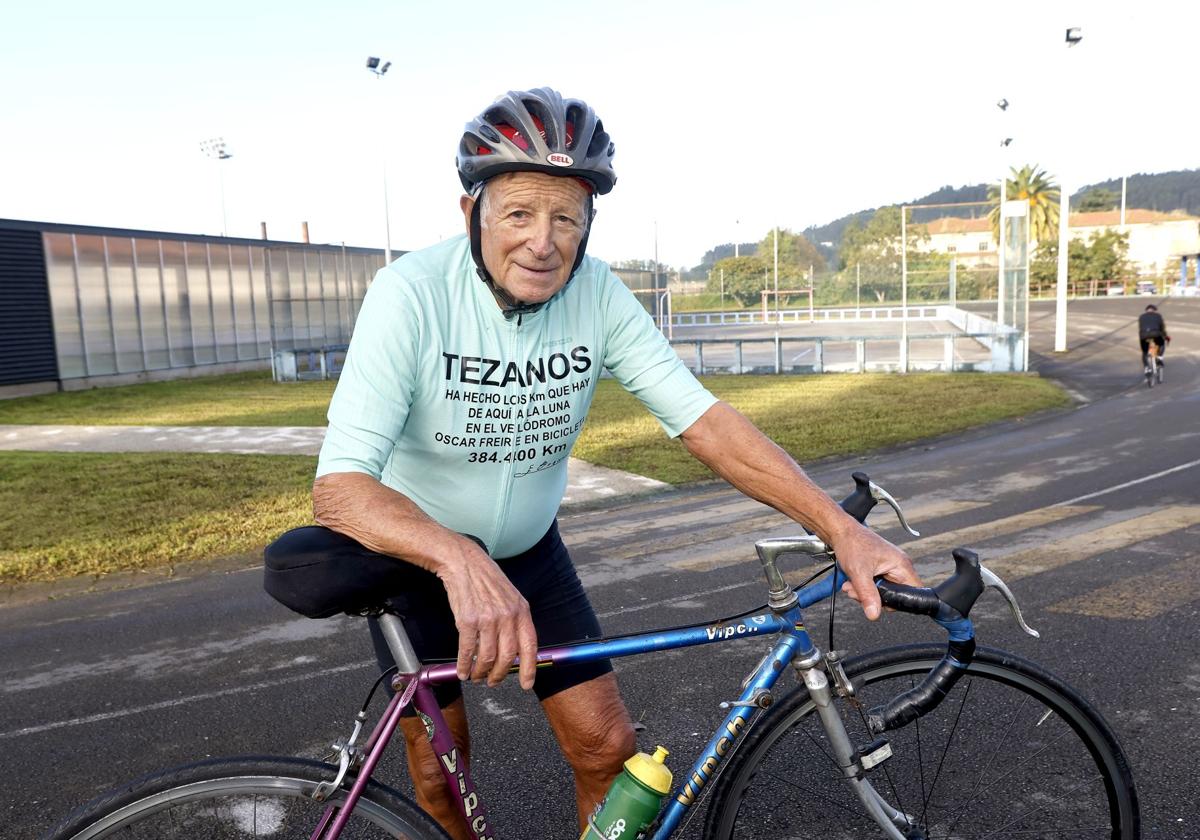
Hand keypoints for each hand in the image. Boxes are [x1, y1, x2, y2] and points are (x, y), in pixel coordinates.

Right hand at [435, 538, 537, 689]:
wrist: (463, 562)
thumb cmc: (485, 579)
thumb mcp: (509, 596)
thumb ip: (515, 620)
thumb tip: (515, 648)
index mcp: (521, 611)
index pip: (530, 645)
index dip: (529, 668)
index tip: (527, 684)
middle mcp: (507, 616)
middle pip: (507, 657)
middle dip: (500, 675)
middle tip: (492, 682)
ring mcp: (488, 618)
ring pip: (487, 657)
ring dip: (481, 672)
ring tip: (476, 676)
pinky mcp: (467, 620)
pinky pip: (468, 650)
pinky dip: (465, 665)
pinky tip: (462, 670)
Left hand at [829, 524, 920, 619]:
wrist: (840, 532)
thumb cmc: (852, 543)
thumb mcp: (859, 572)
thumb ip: (867, 594)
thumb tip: (874, 614)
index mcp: (902, 565)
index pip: (913, 593)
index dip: (898, 602)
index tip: (880, 602)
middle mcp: (899, 567)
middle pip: (895, 595)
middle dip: (874, 597)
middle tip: (857, 592)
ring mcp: (890, 569)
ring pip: (883, 592)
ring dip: (865, 593)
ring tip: (852, 585)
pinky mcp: (880, 570)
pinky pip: (876, 586)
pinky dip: (863, 587)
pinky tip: (853, 582)